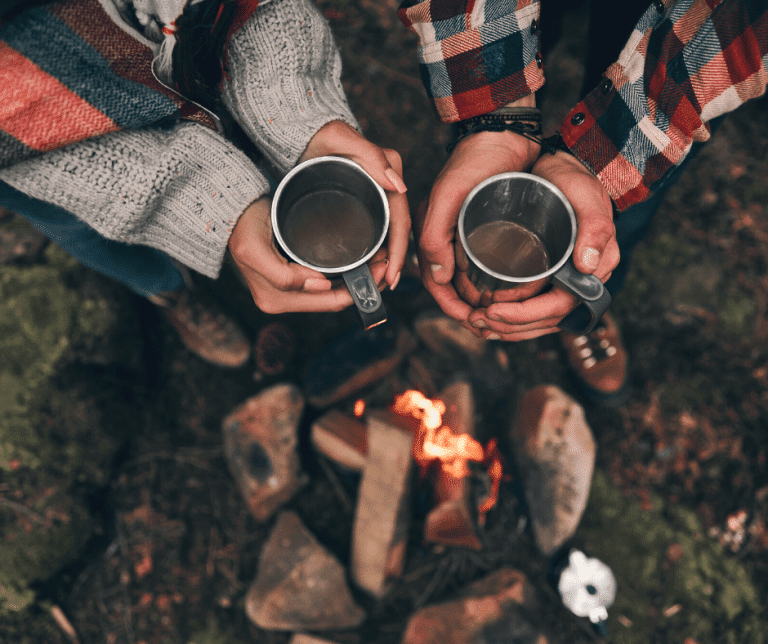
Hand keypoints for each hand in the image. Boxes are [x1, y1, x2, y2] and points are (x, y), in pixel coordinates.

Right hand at [228, 197, 389, 313]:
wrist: (226, 212)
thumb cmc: (240, 226)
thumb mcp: (254, 250)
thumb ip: (283, 275)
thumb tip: (319, 285)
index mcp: (276, 299)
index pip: (329, 302)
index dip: (359, 290)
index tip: (381, 269)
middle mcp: (282, 301)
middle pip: (334, 300)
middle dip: (364, 286)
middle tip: (387, 264)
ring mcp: (286, 293)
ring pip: (331, 293)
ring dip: (357, 280)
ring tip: (379, 261)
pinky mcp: (290, 280)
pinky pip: (324, 284)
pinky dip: (344, 275)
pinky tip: (360, 262)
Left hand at [299, 120, 409, 290]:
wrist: (301, 132)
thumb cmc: (319, 133)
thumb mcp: (342, 139)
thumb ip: (372, 157)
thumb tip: (400, 187)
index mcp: (388, 173)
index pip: (400, 219)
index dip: (398, 251)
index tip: (390, 275)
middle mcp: (386, 185)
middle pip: (396, 231)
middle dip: (392, 261)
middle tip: (382, 286)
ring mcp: (374, 194)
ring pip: (385, 234)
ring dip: (383, 261)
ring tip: (374, 283)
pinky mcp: (362, 201)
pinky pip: (374, 230)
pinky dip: (372, 251)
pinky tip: (365, 268)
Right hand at [415, 98, 540, 328]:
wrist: (505, 132)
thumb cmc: (476, 159)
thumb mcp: (451, 194)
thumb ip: (435, 234)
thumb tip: (436, 278)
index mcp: (429, 233)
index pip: (434, 283)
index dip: (451, 308)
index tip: (475, 322)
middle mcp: (444, 238)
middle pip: (450, 287)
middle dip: (468, 312)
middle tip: (494, 325)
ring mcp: (464, 235)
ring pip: (467, 281)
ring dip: (480, 303)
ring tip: (504, 316)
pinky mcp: (483, 230)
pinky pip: (482, 266)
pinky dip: (492, 285)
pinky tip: (510, 294)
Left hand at [466, 150, 619, 340]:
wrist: (564, 166)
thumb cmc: (573, 180)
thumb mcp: (585, 196)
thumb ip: (594, 227)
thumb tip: (588, 266)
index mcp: (595, 270)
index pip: (560, 308)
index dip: (526, 316)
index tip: (493, 311)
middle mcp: (583, 282)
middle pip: (546, 321)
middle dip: (509, 326)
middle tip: (476, 320)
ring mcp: (567, 282)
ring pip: (538, 321)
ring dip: (507, 328)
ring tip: (476, 322)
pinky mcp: (551, 278)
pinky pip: (533, 309)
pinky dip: (511, 318)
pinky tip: (488, 316)